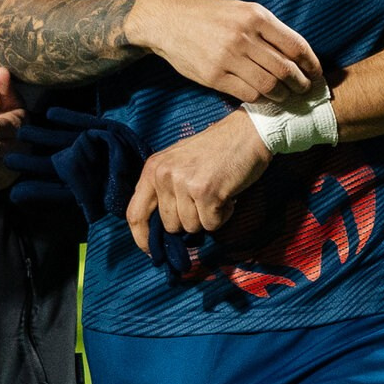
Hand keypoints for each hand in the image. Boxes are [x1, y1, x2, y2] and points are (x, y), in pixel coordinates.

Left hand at [126, 112, 269, 249]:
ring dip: (208, 217)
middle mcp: (164, 175)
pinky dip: (223, 215)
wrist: (248, 132)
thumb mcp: (179, 162)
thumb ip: (165, 188)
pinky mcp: (206, 192)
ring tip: (218, 193)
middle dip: (189, 220)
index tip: (152, 251)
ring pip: (191, 227)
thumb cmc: (217, 149)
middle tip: (204, 201)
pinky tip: (228, 195)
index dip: (142, 238)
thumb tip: (164, 228)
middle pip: (170, 225)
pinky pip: (211, 224)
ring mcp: (184, 184)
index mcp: (153, 168)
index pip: (135, 213)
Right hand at [130, 0, 322, 104]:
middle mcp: (244, 36)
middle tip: (304, 89)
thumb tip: (294, 52)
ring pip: (269, 85)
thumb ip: (265, 28)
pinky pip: (247, 94)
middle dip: (300, 83)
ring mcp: (228, 57)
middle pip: (285, 69)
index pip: (296, 46)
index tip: (316, 73)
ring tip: (285, 96)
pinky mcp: (213, 76)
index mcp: (256, 16)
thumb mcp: (240, 9)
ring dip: (282, 94)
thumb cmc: (206, 13)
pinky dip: (260, 99)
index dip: (311, 63)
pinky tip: (264, 98)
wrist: (164, 18)